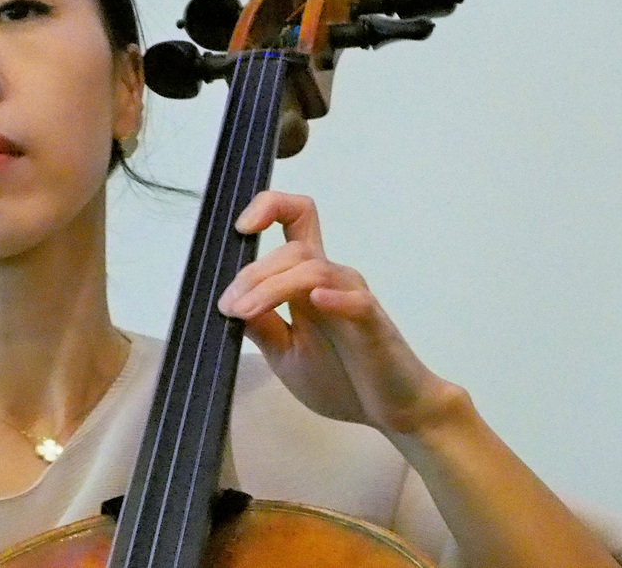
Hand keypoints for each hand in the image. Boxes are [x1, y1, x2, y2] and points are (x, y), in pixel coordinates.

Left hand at [217, 190, 454, 436]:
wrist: (393, 413)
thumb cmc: (342, 379)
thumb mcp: (285, 354)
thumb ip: (261, 328)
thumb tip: (228, 303)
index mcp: (308, 280)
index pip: (294, 219)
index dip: (268, 208)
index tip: (241, 229)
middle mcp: (331, 279)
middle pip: (292, 250)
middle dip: (253, 274)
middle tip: (229, 306)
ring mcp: (353, 298)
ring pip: (312, 270)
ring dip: (271, 288)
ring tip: (245, 312)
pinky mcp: (373, 324)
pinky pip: (356, 301)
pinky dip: (335, 298)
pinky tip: (315, 302)